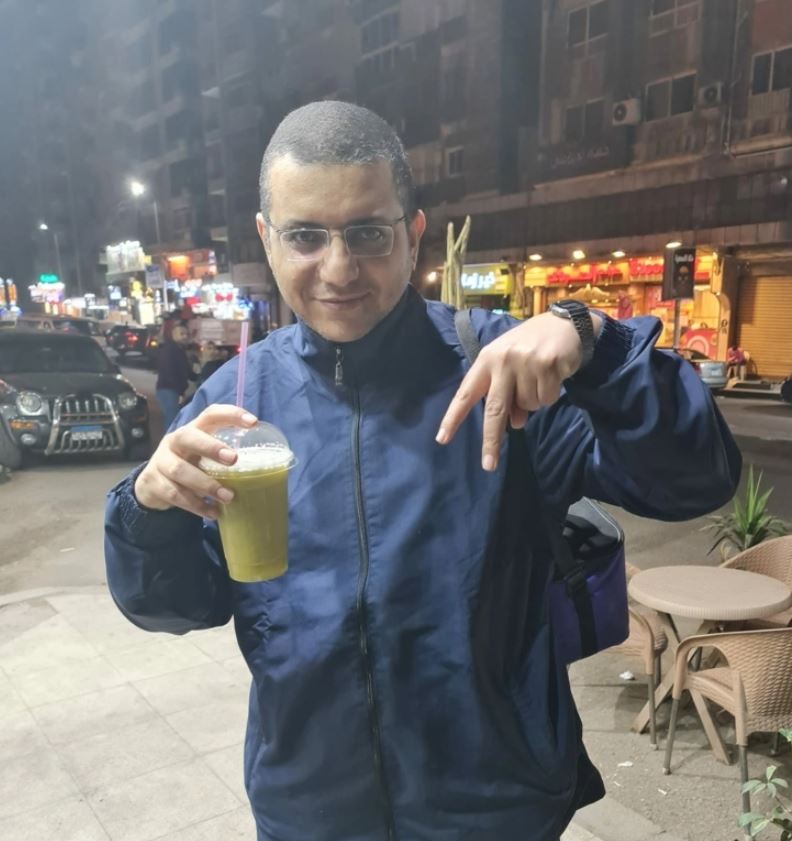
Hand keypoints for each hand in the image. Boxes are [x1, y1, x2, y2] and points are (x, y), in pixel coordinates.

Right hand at [134, 404, 257, 518]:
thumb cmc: (189, 465)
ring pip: (181, 470)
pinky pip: (176, 495)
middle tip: (234, 460)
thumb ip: (224, 457)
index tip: (253, 422)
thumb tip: (264, 468)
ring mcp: (161, 462)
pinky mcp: (154, 483)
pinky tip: (213, 512)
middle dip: (211, 447)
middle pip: (189, 437)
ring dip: (207, 484)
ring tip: (229, 497)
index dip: (231, 415)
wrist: (152, 485)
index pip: (210, 414)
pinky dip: (197, 506)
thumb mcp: (203, 456)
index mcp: (192, 430)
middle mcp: (174, 442)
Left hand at [436, 311, 602, 471]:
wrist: (564, 324)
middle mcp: (502, 361)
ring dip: (534, 401)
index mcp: (486, 360)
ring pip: (527, 406)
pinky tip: (553, 376)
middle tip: (488, 465)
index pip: (465, 393)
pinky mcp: (547, 365)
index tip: (442, 439)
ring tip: (539, 378)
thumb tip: (513, 424)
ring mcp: (524, 362)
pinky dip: (550, 395)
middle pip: (494, 409)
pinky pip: (546, 399)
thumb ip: (506, 395)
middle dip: (492, 440)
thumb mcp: (511, 367)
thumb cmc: (530, 348)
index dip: (453, 417)